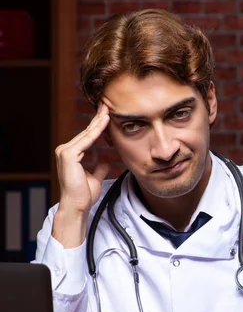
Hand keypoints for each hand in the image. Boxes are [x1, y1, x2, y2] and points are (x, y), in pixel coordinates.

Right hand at [52, 103, 110, 247]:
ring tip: (108, 109)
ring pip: (86, 134)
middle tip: (107, 105)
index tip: (107, 115)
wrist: (77, 206)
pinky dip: (96, 131)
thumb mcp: (95, 179)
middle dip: (98, 119)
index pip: (87, 137)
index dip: (97, 126)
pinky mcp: (68, 154)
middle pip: (86, 132)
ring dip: (98, 121)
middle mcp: (65, 150)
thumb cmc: (84, 195)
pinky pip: (86, 140)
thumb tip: (106, 162)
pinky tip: (104, 121)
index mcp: (71, 155)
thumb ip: (99, 168)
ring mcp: (65, 152)